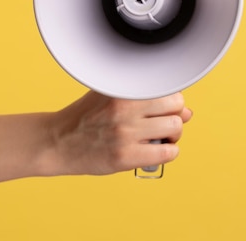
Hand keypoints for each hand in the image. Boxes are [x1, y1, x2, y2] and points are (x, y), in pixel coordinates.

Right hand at [43, 91, 192, 175]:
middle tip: (163, 124)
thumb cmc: (87, 117)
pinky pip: (167, 153)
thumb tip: (187, 111)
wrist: (58, 141)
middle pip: (177, 107)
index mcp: (123, 89)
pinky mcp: (125, 156)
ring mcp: (125, 132)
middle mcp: (125, 108)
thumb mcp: (111, 95)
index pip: (169, 88)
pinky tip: (156, 151)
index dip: (171, 100)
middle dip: (175, 116)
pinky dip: (168, 153)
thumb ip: (146, 98)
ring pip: (175, 128)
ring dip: (172, 136)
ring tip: (159, 138)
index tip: (164, 108)